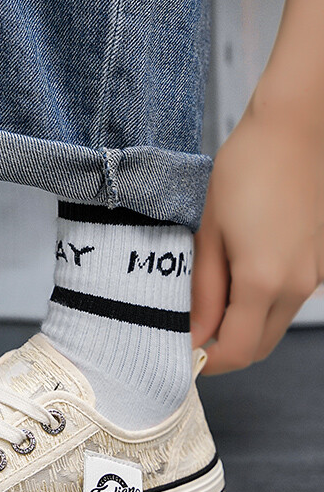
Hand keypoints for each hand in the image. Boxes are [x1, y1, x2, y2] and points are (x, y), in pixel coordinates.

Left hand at [191, 96, 323, 373]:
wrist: (294, 129)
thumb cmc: (244, 172)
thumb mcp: (209, 234)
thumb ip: (204, 291)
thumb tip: (195, 332)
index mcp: (264, 281)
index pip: (235, 351)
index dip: (206, 362)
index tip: (182, 356)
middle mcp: (298, 286)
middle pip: (259, 346)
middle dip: (224, 352)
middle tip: (190, 335)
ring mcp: (315, 275)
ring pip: (274, 324)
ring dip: (243, 328)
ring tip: (210, 302)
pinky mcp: (321, 262)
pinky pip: (289, 300)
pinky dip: (262, 305)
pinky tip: (238, 279)